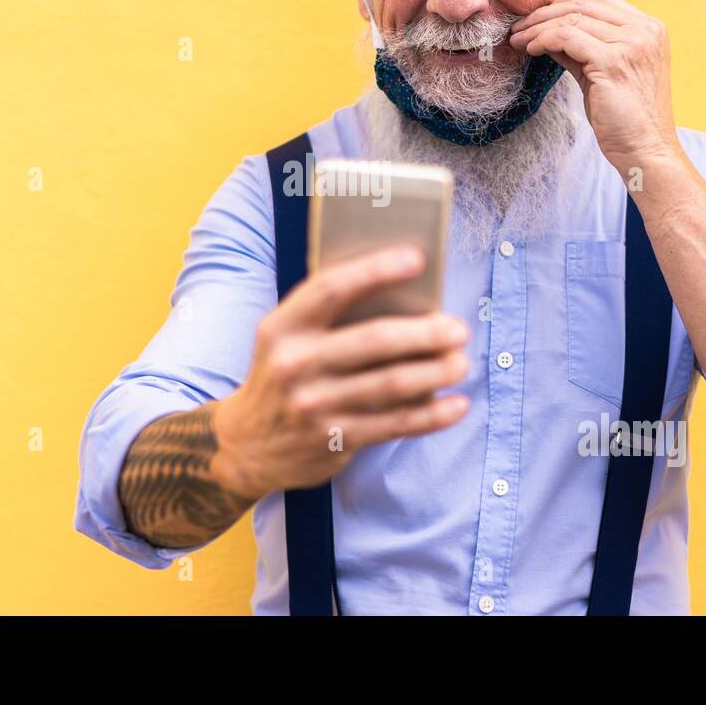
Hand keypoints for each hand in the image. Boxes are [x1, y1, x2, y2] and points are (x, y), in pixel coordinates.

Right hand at [210, 245, 471, 500]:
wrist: (244, 445)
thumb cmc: (283, 375)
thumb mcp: (287, 339)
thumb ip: (329, 319)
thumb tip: (406, 298)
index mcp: (282, 327)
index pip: (330, 289)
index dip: (374, 271)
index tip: (416, 259)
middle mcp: (293, 364)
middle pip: (374, 341)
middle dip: (425, 333)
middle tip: (458, 329)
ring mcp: (312, 405)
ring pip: (391, 384)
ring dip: (436, 372)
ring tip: (461, 362)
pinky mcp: (332, 440)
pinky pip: (394, 424)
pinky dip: (432, 415)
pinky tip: (457, 405)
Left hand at [508, 0, 680, 173]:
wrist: (646, 150)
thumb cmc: (625, 119)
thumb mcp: (603, 74)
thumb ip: (582, 50)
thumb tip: (549, 34)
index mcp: (649, 28)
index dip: (564, 4)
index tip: (537, 18)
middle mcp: (645, 30)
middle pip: (584, 4)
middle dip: (545, 13)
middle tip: (519, 28)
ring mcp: (631, 44)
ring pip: (572, 19)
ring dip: (537, 27)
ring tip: (518, 40)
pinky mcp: (613, 61)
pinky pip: (566, 37)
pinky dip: (543, 40)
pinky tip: (530, 50)